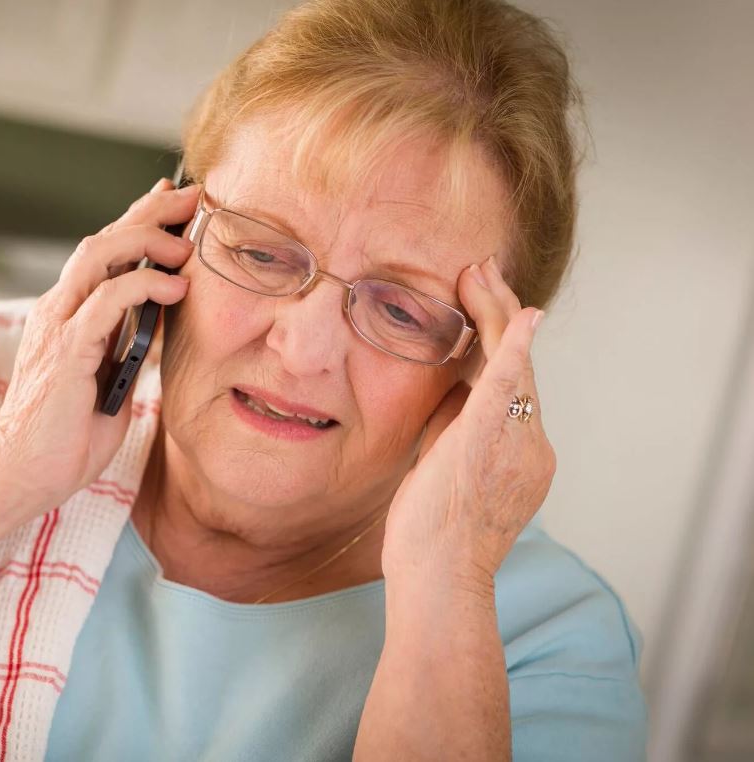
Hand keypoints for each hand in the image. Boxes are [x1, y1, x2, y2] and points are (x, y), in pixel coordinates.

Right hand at [0, 178, 199, 513]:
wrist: (21, 474)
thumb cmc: (64, 438)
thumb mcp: (111, 382)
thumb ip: (128, 350)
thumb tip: (160, 327)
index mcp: (69, 316)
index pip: (105, 254)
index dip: (140, 221)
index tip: (176, 202)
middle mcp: (59, 311)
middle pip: (104, 240)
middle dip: (150, 212)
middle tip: (193, 196)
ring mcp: (58, 326)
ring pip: (100, 256)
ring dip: (147, 239)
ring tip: (188, 242)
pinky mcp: (65, 350)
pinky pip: (106, 302)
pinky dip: (144, 286)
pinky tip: (176, 288)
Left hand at [381, 255, 555, 593]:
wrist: (438, 581)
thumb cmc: (431, 540)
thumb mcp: (444, 472)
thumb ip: (452, 429)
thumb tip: (446, 390)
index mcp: (522, 455)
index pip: (510, 388)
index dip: (500, 343)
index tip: (481, 307)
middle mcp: (531, 445)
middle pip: (518, 367)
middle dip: (502, 314)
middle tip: (483, 271)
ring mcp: (517, 442)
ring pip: (513, 364)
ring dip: (496, 312)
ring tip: (479, 272)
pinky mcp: (489, 438)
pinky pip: (507, 382)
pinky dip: (513, 343)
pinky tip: (523, 312)